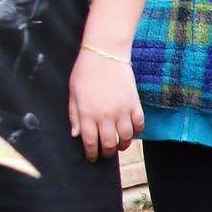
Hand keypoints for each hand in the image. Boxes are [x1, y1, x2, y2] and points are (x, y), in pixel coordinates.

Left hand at [68, 46, 141, 161]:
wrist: (105, 54)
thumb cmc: (85, 72)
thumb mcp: (73, 93)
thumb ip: (74, 115)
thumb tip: (76, 134)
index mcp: (87, 114)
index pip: (90, 142)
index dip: (92, 153)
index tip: (93, 157)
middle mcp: (105, 116)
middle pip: (109, 143)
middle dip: (107, 152)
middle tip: (106, 153)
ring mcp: (122, 111)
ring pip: (126, 138)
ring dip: (123, 145)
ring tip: (120, 145)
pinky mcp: (134, 104)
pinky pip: (139, 125)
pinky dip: (137, 131)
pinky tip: (131, 131)